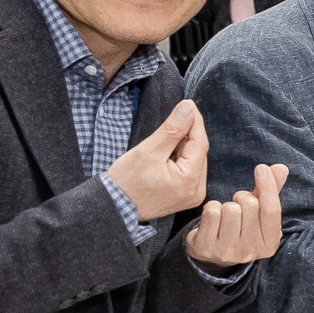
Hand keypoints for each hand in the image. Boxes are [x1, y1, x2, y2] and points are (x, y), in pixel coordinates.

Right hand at [108, 99, 210, 220]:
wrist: (113, 206)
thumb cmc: (127, 181)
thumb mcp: (149, 150)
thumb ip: (172, 129)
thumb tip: (189, 107)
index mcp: (190, 181)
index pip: (200, 143)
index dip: (195, 122)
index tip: (188, 105)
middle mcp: (197, 191)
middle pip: (199, 152)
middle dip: (187, 135)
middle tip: (171, 123)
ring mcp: (192, 195)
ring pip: (194, 160)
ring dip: (182, 147)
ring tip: (161, 146)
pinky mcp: (185, 196)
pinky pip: (188, 170)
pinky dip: (179, 158)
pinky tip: (164, 157)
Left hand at [185, 162, 289, 269]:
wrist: (212, 253)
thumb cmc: (241, 227)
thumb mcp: (259, 213)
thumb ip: (271, 191)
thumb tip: (282, 168)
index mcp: (269, 244)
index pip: (273, 210)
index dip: (268, 186)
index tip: (262, 168)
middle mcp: (250, 251)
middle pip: (250, 205)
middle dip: (242, 197)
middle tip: (238, 205)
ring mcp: (228, 251)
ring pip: (230, 208)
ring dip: (226, 205)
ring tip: (226, 214)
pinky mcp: (207, 247)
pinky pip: (212, 212)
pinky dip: (211, 207)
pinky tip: (212, 217)